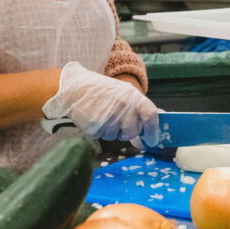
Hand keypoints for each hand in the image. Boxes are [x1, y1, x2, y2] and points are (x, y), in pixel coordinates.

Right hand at [42, 62, 159, 145]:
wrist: (76, 87)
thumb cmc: (102, 91)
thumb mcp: (124, 93)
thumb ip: (137, 109)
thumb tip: (149, 129)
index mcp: (133, 97)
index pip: (150, 115)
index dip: (153, 131)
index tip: (152, 141)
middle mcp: (122, 106)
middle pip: (132, 132)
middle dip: (126, 132)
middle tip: (117, 122)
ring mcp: (108, 116)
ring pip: (115, 137)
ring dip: (110, 132)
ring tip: (103, 116)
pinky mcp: (94, 126)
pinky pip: (101, 137)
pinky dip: (98, 131)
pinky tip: (94, 118)